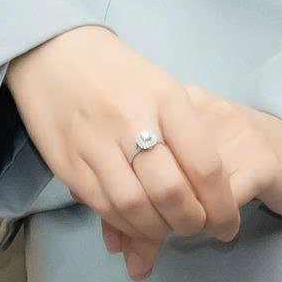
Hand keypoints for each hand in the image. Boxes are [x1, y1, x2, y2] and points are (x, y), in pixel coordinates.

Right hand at [5, 27, 240, 264]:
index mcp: (166, 99)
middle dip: (190, 223)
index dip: (221, 206)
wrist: (54, 51)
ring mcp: (96, 143)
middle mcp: (133, 121)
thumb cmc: (118, 72)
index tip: (227, 224)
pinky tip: (135, 221)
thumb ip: (185, 135)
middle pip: (171, 193)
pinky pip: (103, 207)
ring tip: (166, 228)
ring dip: (157, 230)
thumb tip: (209, 191)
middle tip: (197, 228)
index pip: (204, 165)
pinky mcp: (67, 163)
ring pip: (135, 207)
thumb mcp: (162, 88)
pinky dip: (125, 224)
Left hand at [100, 97, 281, 278]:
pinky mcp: (259, 161)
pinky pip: (220, 202)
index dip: (116, 205)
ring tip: (191, 233)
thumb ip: (150, 204)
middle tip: (147, 251)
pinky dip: (213, 223)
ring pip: (182, 191)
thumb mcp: (189, 177)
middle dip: (143, 224)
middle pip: (150, 175)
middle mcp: (195, 113)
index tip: (116, 242)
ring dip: (179, 225)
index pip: (127, 157)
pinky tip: (221, 232)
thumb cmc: (238, 164)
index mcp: (171, 108)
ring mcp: (228, 134)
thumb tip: (118, 251)